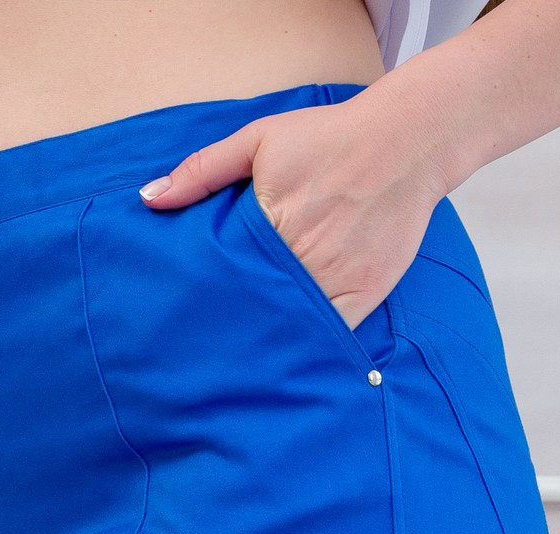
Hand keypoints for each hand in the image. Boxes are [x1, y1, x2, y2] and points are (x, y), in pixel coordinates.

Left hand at [138, 90, 446, 331]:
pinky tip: (289, 358)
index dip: (205, 304)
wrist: (408, 140)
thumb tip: (151, 199)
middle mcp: (303, 259)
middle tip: (201, 360)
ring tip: (238, 369)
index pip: (225, 280)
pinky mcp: (365, 295)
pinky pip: (331, 336)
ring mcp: (336, 282)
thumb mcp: (259, 139)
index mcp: (269, 225)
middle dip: (231, 330)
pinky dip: (311, 347)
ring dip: (268, 345)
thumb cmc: (329, 137)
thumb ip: (203, 170)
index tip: (183, 326)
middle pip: (255, 310)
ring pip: (291, 329)